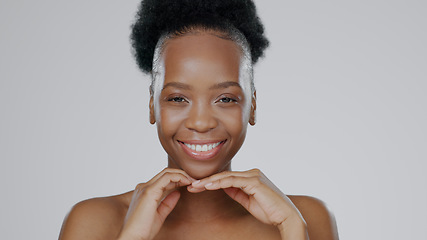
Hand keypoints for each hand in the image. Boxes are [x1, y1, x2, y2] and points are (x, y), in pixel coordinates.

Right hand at [118, 168, 194, 239]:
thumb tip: (177, 193)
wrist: (133, 238)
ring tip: (193, 180)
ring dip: (182, 174)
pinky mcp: (149, 192)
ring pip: (167, 173)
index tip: (190, 184)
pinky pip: (166, 178)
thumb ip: (167, 203)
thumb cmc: (143, 230)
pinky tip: (187, 182)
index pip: (163, 179)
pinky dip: (179, 177)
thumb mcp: (159, 215)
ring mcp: (145, 188)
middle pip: (165, 173)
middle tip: (194, 180)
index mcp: (145, 192)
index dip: (178, 179)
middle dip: (182, 174)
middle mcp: (143, 187)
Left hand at [188, 169, 306, 237]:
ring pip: (226, 176)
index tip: (197, 187)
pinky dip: (219, 183)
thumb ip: (236, 192)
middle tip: (191, 186)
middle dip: (206, 181)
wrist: (286, 217)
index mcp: (251, 176)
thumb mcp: (248, 201)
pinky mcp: (254, 181)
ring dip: (209, 182)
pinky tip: (207, 186)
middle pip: (224, 175)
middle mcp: (252, 173)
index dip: (211, 182)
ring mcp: (254, 175)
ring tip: (195, 187)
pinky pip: (232, 181)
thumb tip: (223, 186)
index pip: (227, 177)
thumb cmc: (270, 211)